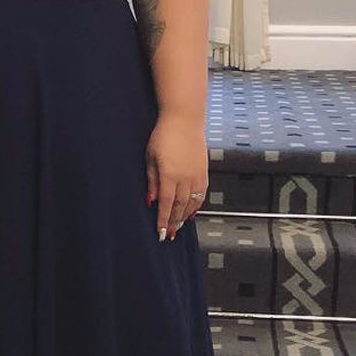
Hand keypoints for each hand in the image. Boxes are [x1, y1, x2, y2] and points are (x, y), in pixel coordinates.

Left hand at [145, 112, 207, 239]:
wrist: (185, 120)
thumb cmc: (164, 135)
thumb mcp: (151, 158)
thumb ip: (152, 181)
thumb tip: (151, 200)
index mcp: (170, 176)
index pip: (166, 205)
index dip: (163, 221)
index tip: (160, 233)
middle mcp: (185, 179)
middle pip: (180, 208)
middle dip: (174, 223)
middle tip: (169, 235)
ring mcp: (197, 175)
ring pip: (192, 203)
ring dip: (185, 217)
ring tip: (179, 227)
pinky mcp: (204, 171)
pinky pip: (201, 194)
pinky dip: (196, 205)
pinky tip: (192, 211)